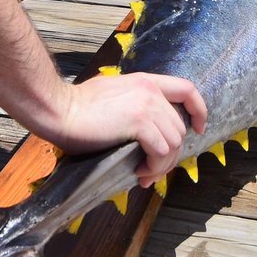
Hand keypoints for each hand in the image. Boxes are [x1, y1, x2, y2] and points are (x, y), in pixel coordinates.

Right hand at [58, 73, 207, 186]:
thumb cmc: (75, 108)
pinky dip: (154, 166)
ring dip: (161, 165)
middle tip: (151, 172)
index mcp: (145, 81)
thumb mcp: (111, 96)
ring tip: (143, 174)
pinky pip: (161, 151)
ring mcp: (147, 105)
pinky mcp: (140, 122)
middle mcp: (150, 90)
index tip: (198, 129)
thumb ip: (131, 106)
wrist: (58, 109)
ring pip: (173, 143)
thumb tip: (141, 135)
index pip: (186, 89)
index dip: (198, 110)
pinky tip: (139, 171)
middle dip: (170, 155)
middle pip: (179, 128)